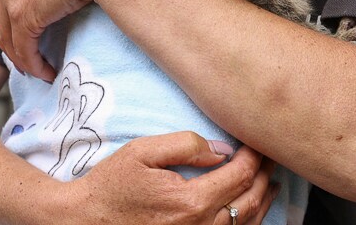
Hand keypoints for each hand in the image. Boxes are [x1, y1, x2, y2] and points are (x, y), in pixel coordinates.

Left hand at [0, 0, 116, 81]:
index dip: (12, 17)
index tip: (25, 32)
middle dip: (10, 41)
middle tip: (25, 58)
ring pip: (8, 38)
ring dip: (22, 59)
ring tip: (37, 70)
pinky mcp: (24, 16)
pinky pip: (24, 49)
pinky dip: (33, 65)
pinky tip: (46, 73)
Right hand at [66, 132, 278, 224]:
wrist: (84, 223)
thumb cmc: (111, 185)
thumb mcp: (142, 152)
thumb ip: (185, 144)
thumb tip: (220, 150)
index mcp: (191, 202)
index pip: (240, 175)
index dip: (255, 155)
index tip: (258, 140)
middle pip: (250, 200)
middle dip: (265, 174)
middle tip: (271, 155)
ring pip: (247, 223)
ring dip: (263, 199)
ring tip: (270, 180)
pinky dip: (249, 221)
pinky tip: (252, 208)